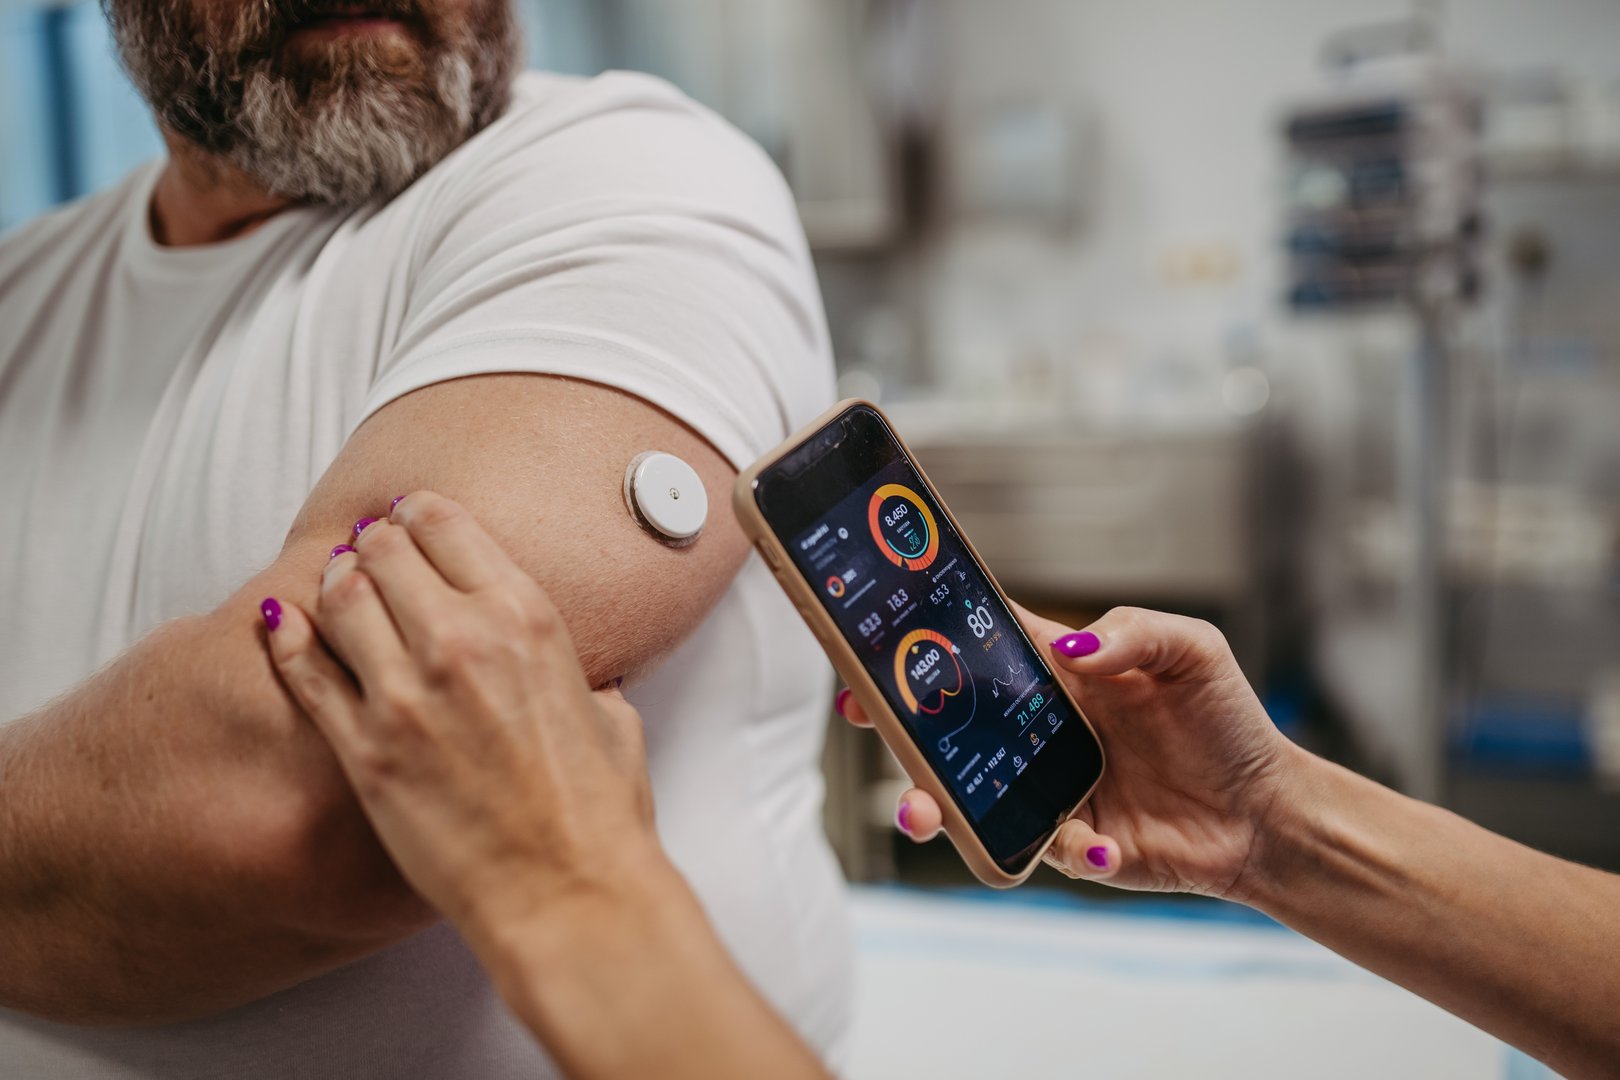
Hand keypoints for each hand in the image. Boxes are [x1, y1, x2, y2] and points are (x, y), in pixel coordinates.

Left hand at [263, 492, 656, 933]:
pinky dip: (286, 639)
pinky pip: (306, 673)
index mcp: (527, 619)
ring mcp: (405, 695)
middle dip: (374, 544)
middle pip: (384, 550)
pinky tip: (278, 624)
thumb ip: (583, 676)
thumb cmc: (598, 812)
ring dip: (334, 583)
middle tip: (369, 550)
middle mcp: (461, 642)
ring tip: (337, 586)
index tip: (408, 517)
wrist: (566, 890)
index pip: (447, 524)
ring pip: (339, 600)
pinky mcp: (365, 751)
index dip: (418, 513)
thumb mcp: (612, 714)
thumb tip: (580, 678)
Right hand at [842, 606, 1302, 899]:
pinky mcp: (1077, 845)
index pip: (976, 648)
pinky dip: (1069, 849)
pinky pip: (1048, 850)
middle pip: (952, 727)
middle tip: (872, 725)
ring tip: (927, 812)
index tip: (874, 648)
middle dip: (900, 728)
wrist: (1270, 810)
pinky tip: (1102, 844)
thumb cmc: (1229, 721)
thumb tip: (1072, 648)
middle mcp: (1043, 731)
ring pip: (972, 798)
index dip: (921, 644)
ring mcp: (1053, 790)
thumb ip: (1132, 632)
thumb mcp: (1192, 650)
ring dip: (937, 805)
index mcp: (1059, 674)